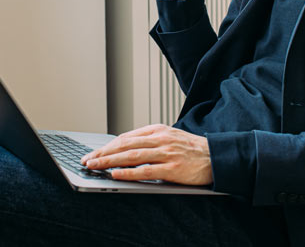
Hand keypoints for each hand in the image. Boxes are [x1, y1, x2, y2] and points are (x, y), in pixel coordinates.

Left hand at [81, 124, 212, 184]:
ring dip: (110, 161)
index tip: (94, 153)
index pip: (126, 137)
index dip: (107, 146)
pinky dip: (129, 172)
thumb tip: (125, 148)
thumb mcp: (169, 137)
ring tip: (95, 166)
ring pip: (131, 156)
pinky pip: (146, 170)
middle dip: (103, 153)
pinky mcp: (172, 168)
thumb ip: (149, 141)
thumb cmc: (192, 149)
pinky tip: (116, 174)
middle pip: (125, 145)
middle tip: (87, 160)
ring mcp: (166, 153)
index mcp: (158, 130)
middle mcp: (160, 139)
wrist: (216, 156)